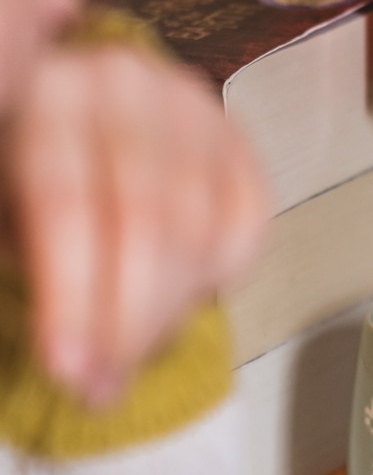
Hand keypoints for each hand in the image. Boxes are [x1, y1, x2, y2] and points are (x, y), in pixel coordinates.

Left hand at [1, 42, 269, 403]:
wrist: (78, 115)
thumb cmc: (29, 171)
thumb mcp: (10, 206)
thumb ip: (35, 259)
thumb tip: (77, 356)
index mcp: (51, 95)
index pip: (67, 204)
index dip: (70, 295)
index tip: (67, 369)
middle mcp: (129, 87)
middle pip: (145, 224)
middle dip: (126, 323)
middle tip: (102, 387)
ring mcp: (195, 110)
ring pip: (200, 234)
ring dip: (167, 318)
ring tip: (130, 361)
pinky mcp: (239, 142)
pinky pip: (247, 227)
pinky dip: (220, 277)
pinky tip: (179, 300)